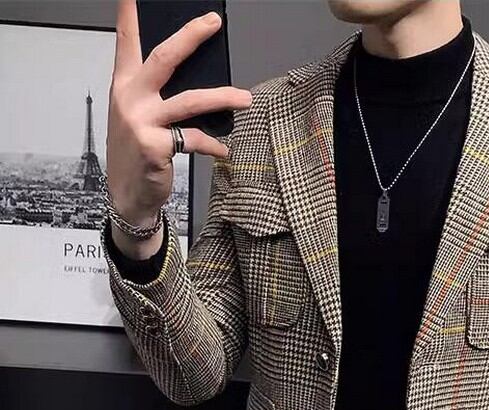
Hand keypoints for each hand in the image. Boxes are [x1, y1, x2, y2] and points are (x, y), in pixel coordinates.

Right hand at [107, 0, 251, 253]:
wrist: (128, 194)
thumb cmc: (138, 151)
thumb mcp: (139, 117)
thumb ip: (158, 95)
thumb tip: (201, 79)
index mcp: (124, 85)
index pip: (127, 43)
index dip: (129, 16)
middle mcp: (130, 98)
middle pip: (163, 58)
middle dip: (190, 37)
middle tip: (214, 22)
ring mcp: (141, 122)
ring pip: (189, 101)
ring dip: (222, 97)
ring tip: (246, 98)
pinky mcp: (156, 147)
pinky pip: (194, 139)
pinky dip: (213, 145)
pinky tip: (224, 150)